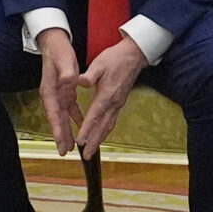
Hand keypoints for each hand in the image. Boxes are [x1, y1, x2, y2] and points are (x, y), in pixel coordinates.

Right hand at [38, 28, 84, 155]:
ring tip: (71, 146)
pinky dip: (75, 117)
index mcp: (50, 90)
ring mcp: (58, 93)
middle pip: (56, 119)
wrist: (54, 41)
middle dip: (60, 136)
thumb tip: (70, 82)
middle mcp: (52, 95)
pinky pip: (70, 108)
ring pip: (62, 116)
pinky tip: (80, 124)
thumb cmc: (58, 51)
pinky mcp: (64, 90)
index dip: (57, 129)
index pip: (53, 114)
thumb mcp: (63, 60)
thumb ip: (67, 72)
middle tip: (64, 152)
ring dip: (67, 130)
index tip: (61, 143)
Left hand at [76, 36, 147, 158]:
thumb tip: (80, 82)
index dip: (87, 130)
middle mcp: (114, 103)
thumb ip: (89, 75)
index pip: (95, 116)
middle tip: (86, 155)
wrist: (133, 56)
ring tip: (91, 150)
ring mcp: (118, 104)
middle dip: (94, 142)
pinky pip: (112, 121)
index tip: (80, 141)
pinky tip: (100, 135)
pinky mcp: (120, 102)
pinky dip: (105, 131)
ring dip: (100, 139)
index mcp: (107, 95)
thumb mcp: (99, 63)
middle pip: (103, 127)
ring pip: (109, 126)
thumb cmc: (115, 58)